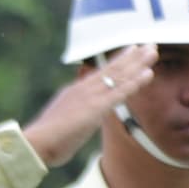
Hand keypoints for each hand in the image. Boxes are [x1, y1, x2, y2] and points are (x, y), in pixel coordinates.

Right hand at [25, 45, 160, 165]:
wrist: (35, 143)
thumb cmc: (45, 139)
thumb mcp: (62, 121)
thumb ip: (74, 115)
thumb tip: (81, 117)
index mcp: (76, 92)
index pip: (101, 73)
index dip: (119, 61)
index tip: (132, 50)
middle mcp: (84, 89)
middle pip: (113, 69)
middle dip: (132, 57)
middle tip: (150, 45)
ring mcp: (90, 97)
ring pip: (119, 76)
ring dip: (138, 63)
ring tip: (153, 51)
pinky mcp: (96, 108)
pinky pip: (120, 92)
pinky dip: (135, 82)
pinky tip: (148, 74)